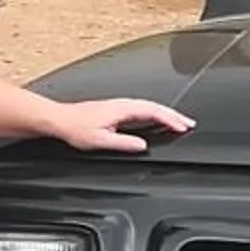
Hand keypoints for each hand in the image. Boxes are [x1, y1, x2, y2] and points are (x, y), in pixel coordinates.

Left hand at [48, 97, 194, 151]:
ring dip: (166, 114)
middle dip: (174, 115)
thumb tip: (143, 145)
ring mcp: (119, 105)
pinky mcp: (116, 109)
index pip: (153, 112)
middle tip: (189, 124)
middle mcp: (122, 104)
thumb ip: (124, 143)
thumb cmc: (76, 128)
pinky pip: (142, 109)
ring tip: (179, 122)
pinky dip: (155, 114)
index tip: (183, 127)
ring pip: (149, 107)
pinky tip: (157, 120)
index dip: (170, 120)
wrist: (60, 119)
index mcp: (122, 109)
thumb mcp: (100, 141)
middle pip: (155, 107)